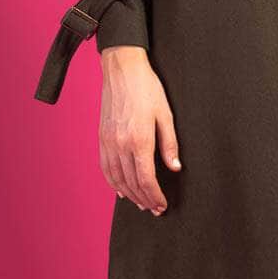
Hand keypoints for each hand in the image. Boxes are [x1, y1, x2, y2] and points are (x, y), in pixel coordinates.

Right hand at [98, 46, 181, 214]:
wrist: (122, 69)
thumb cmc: (147, 88)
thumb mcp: (166, 114)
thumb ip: (170, 143)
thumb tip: (175, 167)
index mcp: (139, 140)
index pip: (146, 179)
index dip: (155, 196)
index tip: (163, 205)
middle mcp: (121, 144)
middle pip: (131, 183)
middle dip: (144, 200)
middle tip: (155, 209)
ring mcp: (108, 142)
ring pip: (117, 179)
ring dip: (129, 195)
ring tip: (141, 203)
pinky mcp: (102, 137)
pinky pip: (105, 168)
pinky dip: (113, 183)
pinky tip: (121, 190)